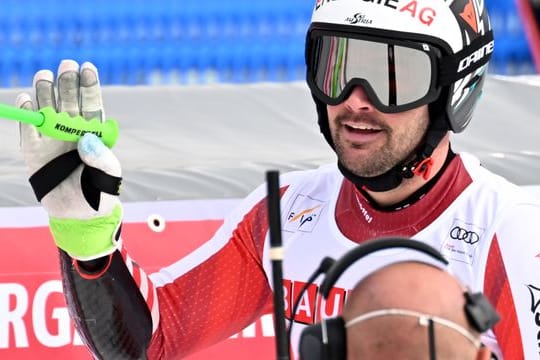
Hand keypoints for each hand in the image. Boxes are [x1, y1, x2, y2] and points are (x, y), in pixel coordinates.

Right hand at [17, 59, 122, 260]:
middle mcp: (72, 130)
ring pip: (47, 108)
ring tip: (44, 75)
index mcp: (93, 131)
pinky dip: (26, 113)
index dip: (89, 85)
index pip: (91, 103)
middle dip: (67, 81)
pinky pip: (28, 128)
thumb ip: (101, 157)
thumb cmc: (100, 192)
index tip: (87, 68)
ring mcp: (52, 138)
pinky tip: (27, 99)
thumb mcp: (109, 176)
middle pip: (68, 100)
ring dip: (45, 90)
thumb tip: (86, 138)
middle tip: (66, 66)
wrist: (80, 215)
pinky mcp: (33, 150)